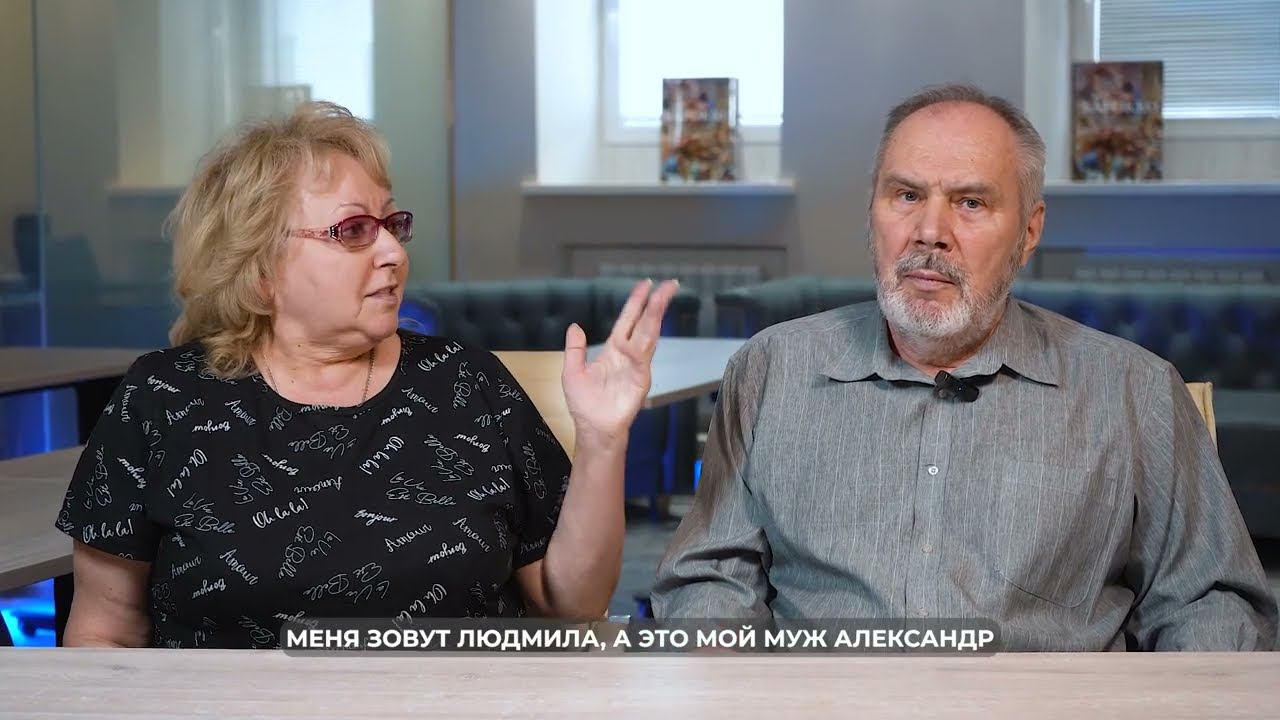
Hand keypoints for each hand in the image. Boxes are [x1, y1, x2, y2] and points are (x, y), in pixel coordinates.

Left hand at [561, 279, 679, 447]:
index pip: (628, 320)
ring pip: (648, 335)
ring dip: (656, 316)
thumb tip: (575, 326)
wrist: (594, 430)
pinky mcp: (640, 381)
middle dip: (656, 303)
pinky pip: (641, 360)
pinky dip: (640, 349)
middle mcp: (629, 354)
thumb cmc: (585, 405)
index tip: (646, 285)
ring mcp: (637, 366)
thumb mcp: (572, 372)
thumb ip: (575, 349)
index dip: (636, 302)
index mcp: (614, 349)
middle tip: (669, 284)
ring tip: (663, 298)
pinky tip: (638, 337)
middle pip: (645, 323)